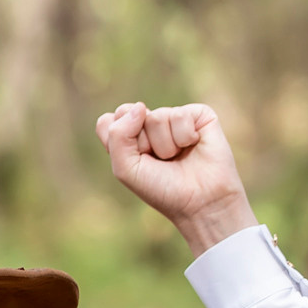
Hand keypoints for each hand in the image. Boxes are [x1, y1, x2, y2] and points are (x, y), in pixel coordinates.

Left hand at [95, 102, 258, 256]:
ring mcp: (173, 117)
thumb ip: (118, 135)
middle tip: (157, 160)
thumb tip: (139, 106)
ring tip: (177, 157)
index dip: (117, 141)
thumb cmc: (162, 188)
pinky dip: (184, 137)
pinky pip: (179, 115)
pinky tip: (194, 146)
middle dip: (141, 142)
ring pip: (156, 117)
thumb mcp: (126, 168)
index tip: (134, 160)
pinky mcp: (198, 114)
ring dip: (165, 145)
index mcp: (128, 137)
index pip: (107, 121)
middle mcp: (149, 124)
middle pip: (128, 113)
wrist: (201, 201)